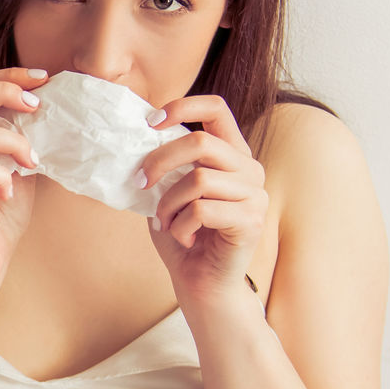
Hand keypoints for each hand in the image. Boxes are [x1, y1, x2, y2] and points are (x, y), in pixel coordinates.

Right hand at [0, 68, 49, 284]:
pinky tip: (9, 192)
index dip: (4, 76)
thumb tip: (49, 106)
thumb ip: (21, 138)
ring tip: (31, 163)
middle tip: (37, 106)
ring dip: (12, 143)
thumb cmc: (0, 215)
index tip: (42, 77)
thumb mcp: (18, 166)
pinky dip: (0, 176)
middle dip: (3, 92)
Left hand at [140, 95, 267, 298]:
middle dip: (160, 162)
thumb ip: (164, 167)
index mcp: (231, 155)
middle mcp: (249, 169)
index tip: (150, 122)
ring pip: (198, 179)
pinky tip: (182, 236)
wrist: (201, 283)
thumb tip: (133, 139)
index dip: (182, 105)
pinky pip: (202, 210)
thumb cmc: (183, 236)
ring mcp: (255, 195)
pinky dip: (180, 225)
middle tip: (140, 183)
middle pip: (201, 142)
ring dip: (168, 203)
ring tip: (165, 221)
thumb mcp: (167, 193)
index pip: (216, 108)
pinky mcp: (251, 221)